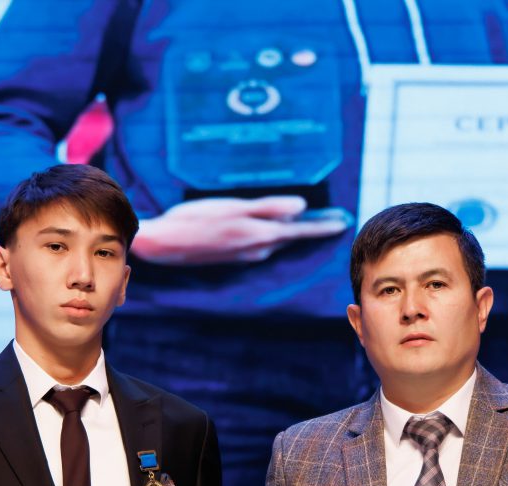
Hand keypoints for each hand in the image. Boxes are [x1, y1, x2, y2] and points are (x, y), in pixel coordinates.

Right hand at [129, 196, 349, 265]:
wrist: (164, 244)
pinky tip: (270, 232)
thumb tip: (301, 208)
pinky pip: (259, 245)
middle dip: (311, 230)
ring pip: (274, 242)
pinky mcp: (232, 256)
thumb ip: (268, 208)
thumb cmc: (196, 221)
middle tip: (334, 221)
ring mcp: (243, 254)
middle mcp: (255, 248)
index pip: (299, 231)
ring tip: (308, 224)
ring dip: (290, 234)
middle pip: (290, 238)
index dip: (321, 226)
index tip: (343, 222)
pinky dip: (270, 237)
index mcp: (259, 234)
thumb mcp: (234, 209)